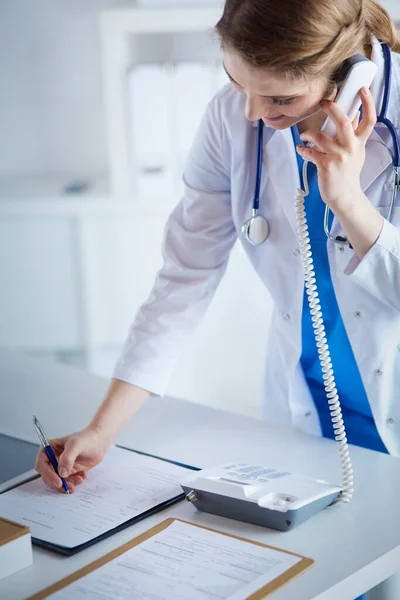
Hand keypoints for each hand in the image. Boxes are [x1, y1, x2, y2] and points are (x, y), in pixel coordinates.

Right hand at [34, 426, 109, 492]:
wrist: (99, 442)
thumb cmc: (87, 438)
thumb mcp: (76, 445)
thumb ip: (67, 458)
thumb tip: (61, 472)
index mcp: (49, 448)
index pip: (41, 464)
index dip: (48, 474)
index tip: (58, 481)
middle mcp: (53, 457)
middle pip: (47, 475)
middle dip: (57, 482)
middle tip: (67, 486)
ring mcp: (60, 465)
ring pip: (57, 481)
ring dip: (66, 484)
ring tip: (78, 480)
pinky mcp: (68, 471)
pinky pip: (67, 482)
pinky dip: (73, 482)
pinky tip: (82, 476)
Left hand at [296, 87, 375, 209]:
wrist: (344, 195)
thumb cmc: (348, 173)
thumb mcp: (356, 152)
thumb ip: (353, 134)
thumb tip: (353, 113)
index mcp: (359, 142)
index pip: (369, 119)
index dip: (368, 103)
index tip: (362, 89)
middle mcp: (351, 148)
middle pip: (344, 121)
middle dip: (331, 108)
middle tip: (322, 102)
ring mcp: (338, 157)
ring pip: (320, 136)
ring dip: (308, 134)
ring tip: (304, 137)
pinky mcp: (326, 166)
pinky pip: (310, 152)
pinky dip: (303, 150)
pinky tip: (301, 150)